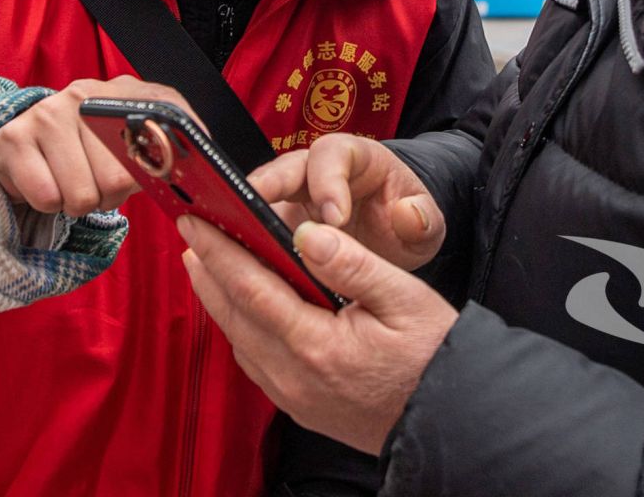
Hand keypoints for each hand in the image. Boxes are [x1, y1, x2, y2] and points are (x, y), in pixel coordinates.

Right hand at [0, 76, 197, 218]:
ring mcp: (48, 112)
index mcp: (124, 91)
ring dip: (77, 202)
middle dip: (108, 195)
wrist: (21, 145)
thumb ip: (170, 143)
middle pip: (118, 178)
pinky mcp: (14, 138)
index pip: (165, 122)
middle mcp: (85, 92)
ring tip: (70, 180)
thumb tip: (206, 156)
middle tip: (94, 180)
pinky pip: (48, 199)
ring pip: (82, 195)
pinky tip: (47, 181)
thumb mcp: (131, 139)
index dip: (163, 164)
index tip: (154, 176)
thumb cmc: (87, 150)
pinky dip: (49, 204)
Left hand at [181, 216, 456, 453]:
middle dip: (208, 270)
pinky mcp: (300, 407)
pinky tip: (242, 307)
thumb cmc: (435, 356)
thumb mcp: (405, 298)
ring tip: (208, 263)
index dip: (219, 251)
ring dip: (219, 299)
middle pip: (234, 314)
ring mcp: (294, 396)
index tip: (194, 222)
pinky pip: (256, 362)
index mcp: (317, 344)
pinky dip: (240, 327)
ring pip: (240, 340)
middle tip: (191, 233)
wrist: (452, 423)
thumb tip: (308, 232)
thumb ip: (352, 264)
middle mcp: (295, 376)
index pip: (251, 288)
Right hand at [250, 135, 444, 271]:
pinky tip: (233, 258)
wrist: (393, 233)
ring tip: (228, 230)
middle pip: (284, 167)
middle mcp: (316, 170)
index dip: (329, 182)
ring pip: (262, 195)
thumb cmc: (406, 218)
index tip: (334, 218)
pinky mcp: (280, 223)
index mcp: (354, 156)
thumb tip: (408, 216)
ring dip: (246, 211)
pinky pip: (257, 226)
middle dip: (269, 185)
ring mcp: (292, 196)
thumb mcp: (427, 222)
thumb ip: (423, 219)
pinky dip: (245, 239)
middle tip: (254, 207)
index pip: (332, 156)